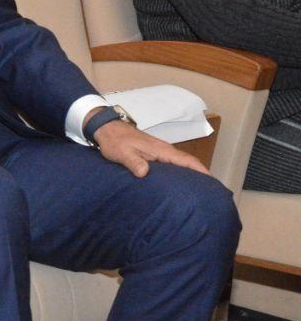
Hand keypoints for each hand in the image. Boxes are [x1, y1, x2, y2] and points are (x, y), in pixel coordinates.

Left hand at [89, 114, 208, 178]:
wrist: (107, 129)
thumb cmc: (115, 141)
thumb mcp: (122, 153)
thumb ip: (133, 162)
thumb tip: (144, 172)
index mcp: (161, 149)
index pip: (187, 160)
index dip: (201, 171)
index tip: (213, 182)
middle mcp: (164, 149)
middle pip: (188, 162)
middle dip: (200, 175)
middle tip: (210, 192)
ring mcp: (160, 151)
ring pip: (181, 163)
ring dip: (191, 174)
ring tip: (198, 190)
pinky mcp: (154, 153)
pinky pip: (172, 163)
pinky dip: (180, 171)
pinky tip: (179, 182)